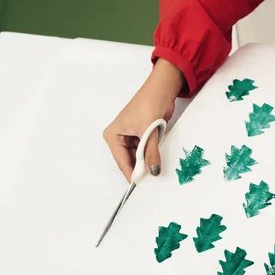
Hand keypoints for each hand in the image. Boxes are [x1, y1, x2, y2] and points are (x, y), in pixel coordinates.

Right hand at [103, 58, 184, 181]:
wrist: (162, 90)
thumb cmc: (149, 104)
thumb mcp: (149, 132)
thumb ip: (151, 153)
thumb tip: (152, 171)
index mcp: (113, 135)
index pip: (121, 160)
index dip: (131, 172)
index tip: (139, 185)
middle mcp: (119, 137)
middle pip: (129, 160)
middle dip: (139, 168)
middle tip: (149, 180)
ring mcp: (131, 137)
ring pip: (138, 156)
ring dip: (146, 161)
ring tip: (154, 170)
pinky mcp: (142, 135)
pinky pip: (145, 150)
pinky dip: (151, 155)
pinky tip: (156, 161)